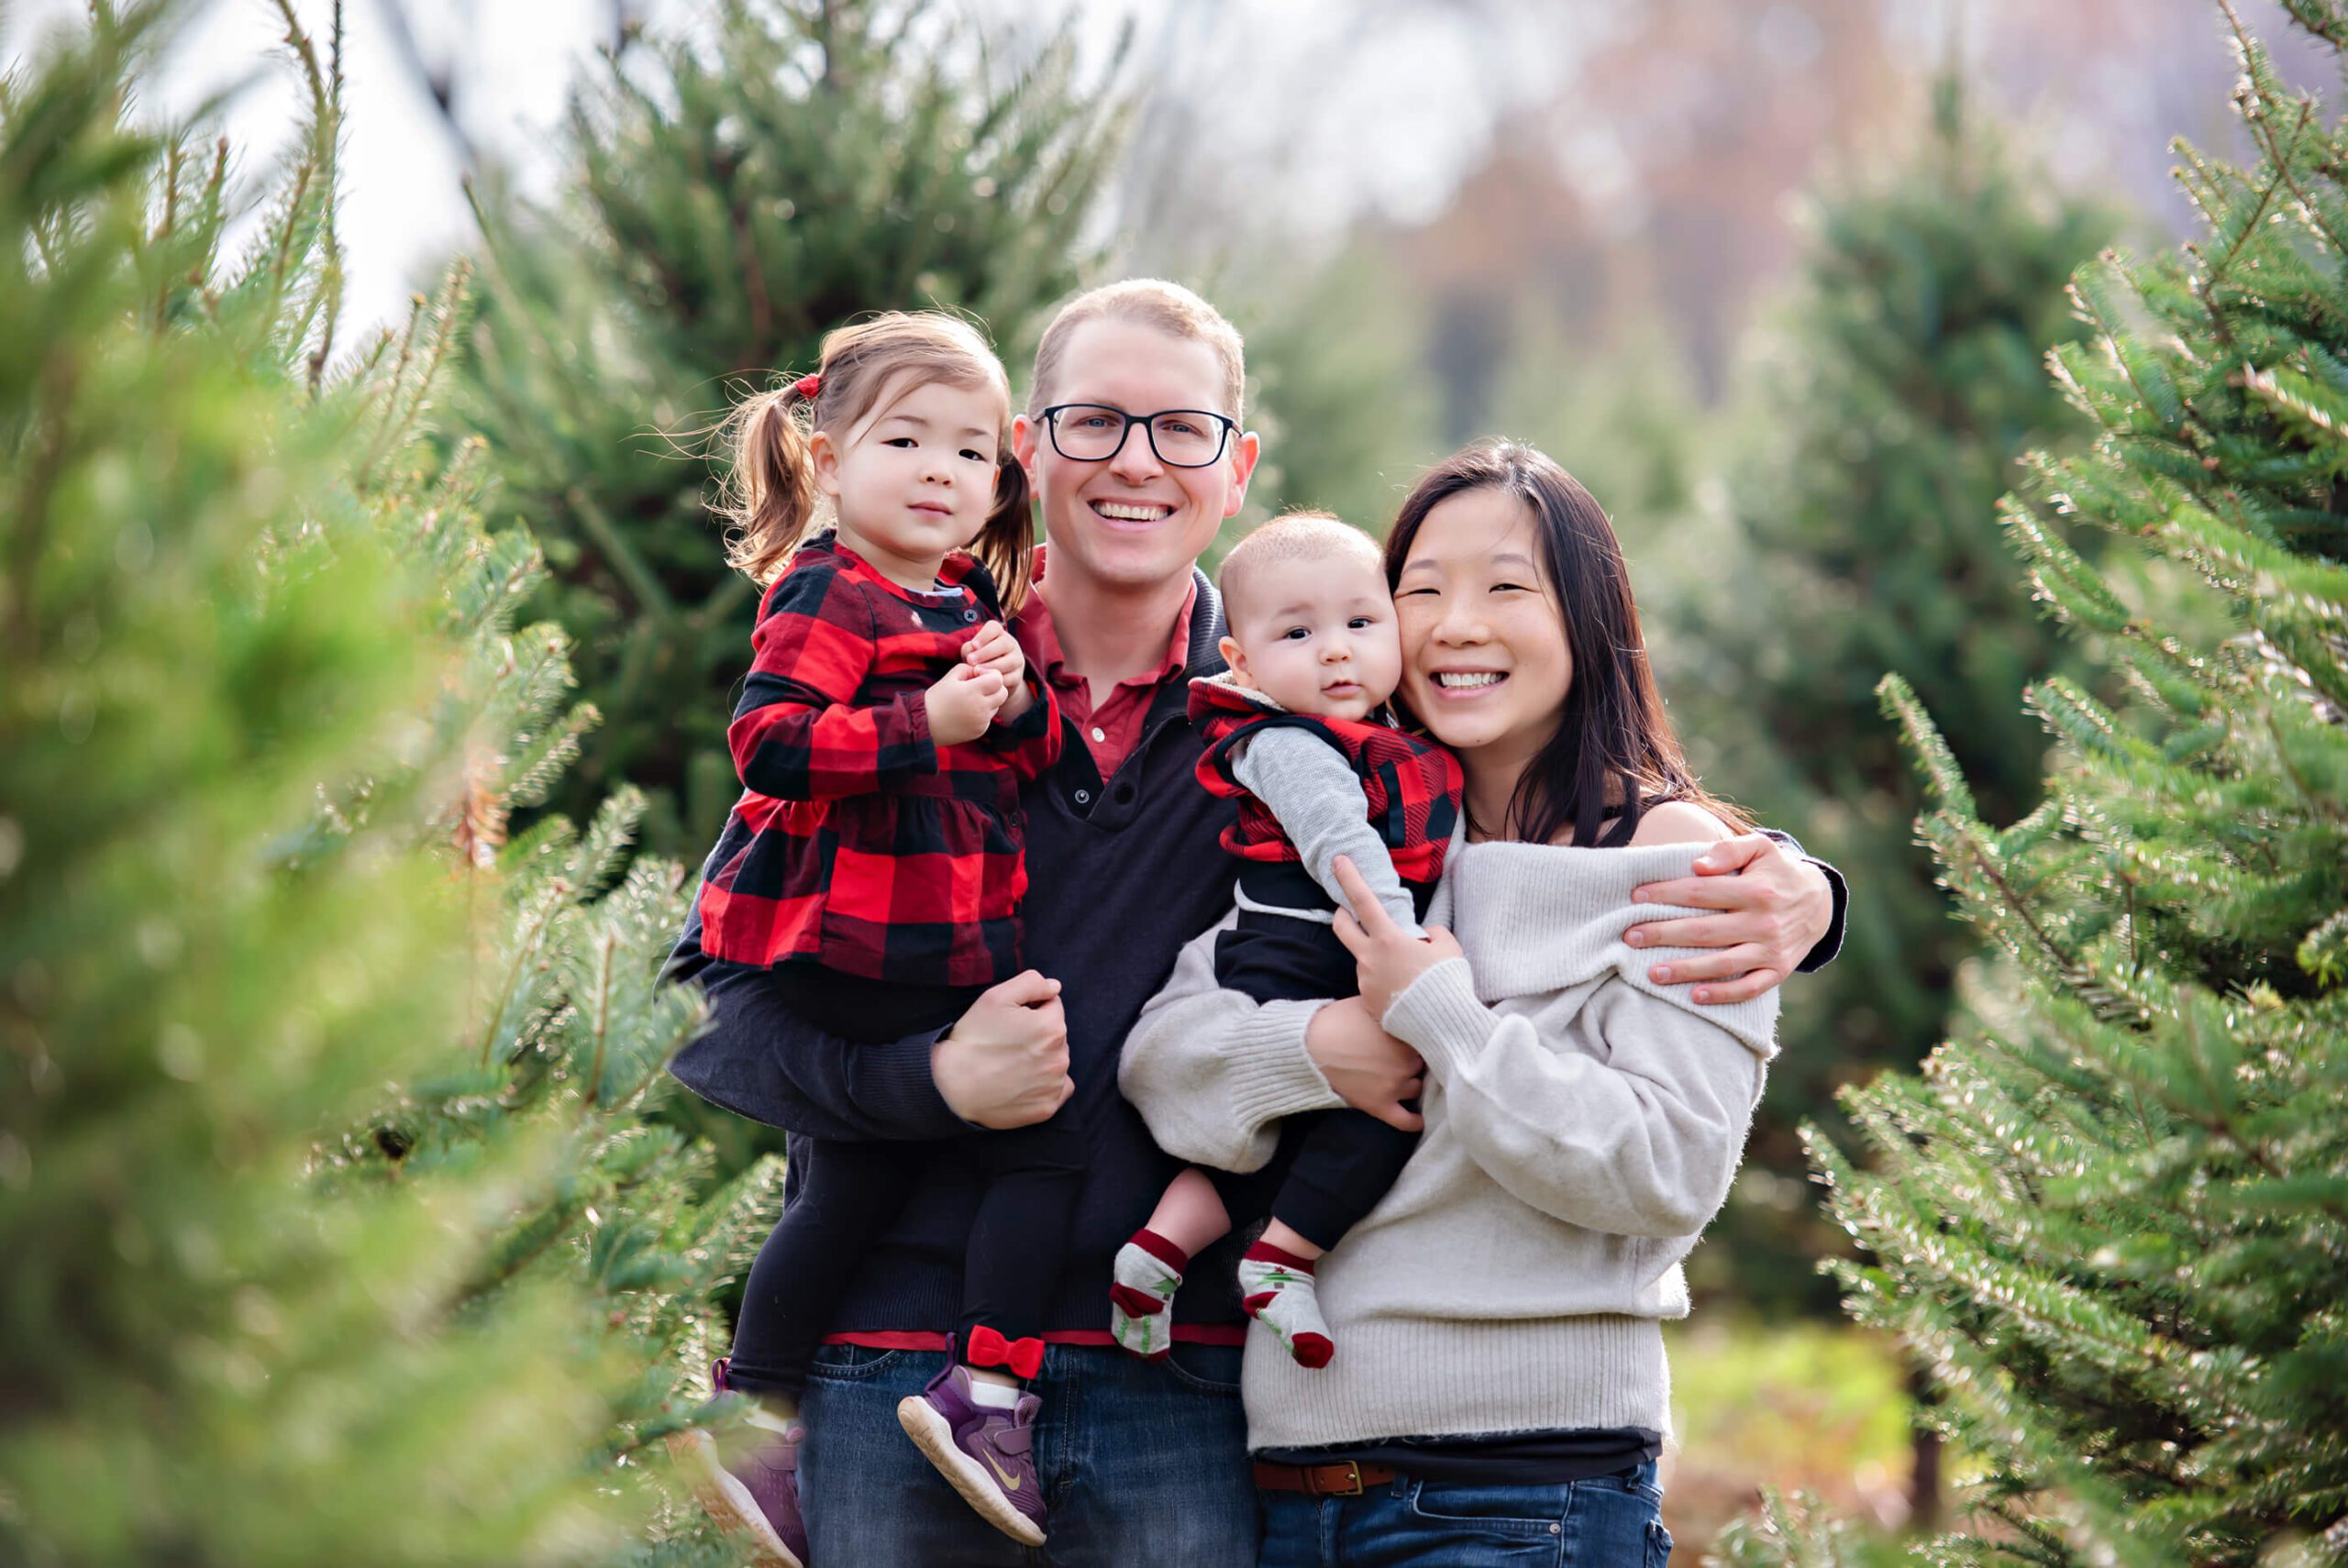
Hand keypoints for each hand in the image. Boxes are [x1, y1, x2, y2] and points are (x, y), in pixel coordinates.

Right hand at [924, 663, 1007, 745]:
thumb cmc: (937, 698)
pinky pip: (989, 717)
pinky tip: (968, 711)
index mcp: (972, 691)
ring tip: (971, 699)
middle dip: (994, 687)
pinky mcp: (980, 731)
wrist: (925, 724)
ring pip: (997, 705)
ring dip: (989, 700)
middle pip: (1003, 693)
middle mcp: (980, 707)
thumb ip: (969, 668)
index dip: (990, 673)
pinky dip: (983, 713)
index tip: (977, 675)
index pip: (998, 678)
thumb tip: (982, 670)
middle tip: (979, 686)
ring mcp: (981, 721)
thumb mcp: (950, 677)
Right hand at [931, 970, 1071, 1128]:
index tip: (1011, 1021)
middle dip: (1038, 1033)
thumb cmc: (973, 1039)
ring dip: (1042, 1058)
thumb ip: (1031, 983)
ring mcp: (1054, 1086)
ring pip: (1056, 1061)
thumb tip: (1054, 987)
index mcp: (1052, 1028)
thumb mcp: (996, 997)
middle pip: (1057, 1035)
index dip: (1031, 1009)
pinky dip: (1045, 1084)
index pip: (1053, 1007)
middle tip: (1008, 1042)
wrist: (952, 1085)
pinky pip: (1057, 1089)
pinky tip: (1022, 1082)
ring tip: (1011, 1063)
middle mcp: (1060, 1058)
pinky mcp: (1047, 1107)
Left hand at [964, 622, 1034, 722]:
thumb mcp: (971, 653)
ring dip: (992, 666)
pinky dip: (998, 680)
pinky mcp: (1018, 676)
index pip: (994, 627)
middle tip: (970, 660)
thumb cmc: (978, 662)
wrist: (992, 681)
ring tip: (977, 671)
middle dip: (986, 652)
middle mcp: (1011, 644)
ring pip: (1009, 661)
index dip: (984, 635)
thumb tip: (971, 653)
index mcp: (998, 634)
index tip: (973, 645)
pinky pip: (1011, 677)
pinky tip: (987, 681)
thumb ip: (969, 650)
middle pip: (1004, 643)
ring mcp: (1017, 660)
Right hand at [1303, 995, 1423, 1132]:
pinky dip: (1415, 1122)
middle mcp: (1405, 1063)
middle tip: (1400, 1054)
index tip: (1409, 1037)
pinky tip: (1421, 1121)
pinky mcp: (1378, 1105)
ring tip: (1401, 1076)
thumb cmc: (1337, 1020)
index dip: (1415, 1038)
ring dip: (1412, 1081)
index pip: (1424, 1040)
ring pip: (1416, 1087)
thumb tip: (1406, 1002)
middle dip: (1413, 1058)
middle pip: (1421, 1063)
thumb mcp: (1368, 1003)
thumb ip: (1391, 1007)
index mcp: (1405, 1037)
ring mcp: (1393, 1086)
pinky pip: (1404, 1120)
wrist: (1310, 1047)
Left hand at [1329, 856, 1463, 1021]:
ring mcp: (1365, 982)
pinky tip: (1403, 992)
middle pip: (1342, 927)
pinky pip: (1372, 985)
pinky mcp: (1367, 1003)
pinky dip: (1383, 982)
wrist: (1442, 1026)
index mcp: (1388, 939)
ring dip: (1377, 958)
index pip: (1363, 900)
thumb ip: (1433, 933)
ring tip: (1406, 973)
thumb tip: (1424, 934)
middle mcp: (1369, 959)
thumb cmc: (1447, 982)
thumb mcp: (1448, 948)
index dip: (1349, 877)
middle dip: (1342, 914)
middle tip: (1349, 911)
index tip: (1338, 860)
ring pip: (1364, 960)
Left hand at [1626, 832, 1832, 1003]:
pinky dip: (1724, 994)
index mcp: (1755, 889)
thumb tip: (1697, 865)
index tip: (1635, 897)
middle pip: (1704, 931)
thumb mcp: (1761, 848)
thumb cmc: (1776, 871)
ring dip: (1686, 970)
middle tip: (1630, 937)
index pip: (1700, 892)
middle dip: (1664, 934)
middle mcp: (1763, 921)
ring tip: (1652, 973)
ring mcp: (1771, 949)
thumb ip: (1729, 850)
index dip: (1665, 894)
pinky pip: (1750, 988)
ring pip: (1723, 964)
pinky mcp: (1778, 971)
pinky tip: (1695, 997)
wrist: (1820, 901)